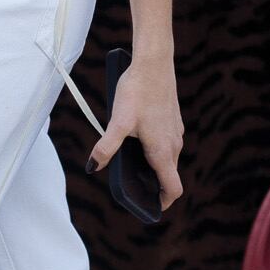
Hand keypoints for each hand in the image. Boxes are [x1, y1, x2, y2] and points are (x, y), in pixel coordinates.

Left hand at [86, 52, 183, 207]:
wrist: (153, 63)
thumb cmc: (137, 91)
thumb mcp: (117, 122)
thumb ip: (106, 147)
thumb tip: (93, 166)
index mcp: (163, 151)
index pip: (173, 189)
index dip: (162, 203)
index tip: (150, 206)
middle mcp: (174, 145)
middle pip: (169, 176)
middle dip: (153, 186)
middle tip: (131, 186)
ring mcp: (175, 132)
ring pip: (168, 160)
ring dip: (154, 167)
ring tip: (131, 163)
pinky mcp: (173, 122)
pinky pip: (167, 145)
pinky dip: (156, 151)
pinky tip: (137, 140)